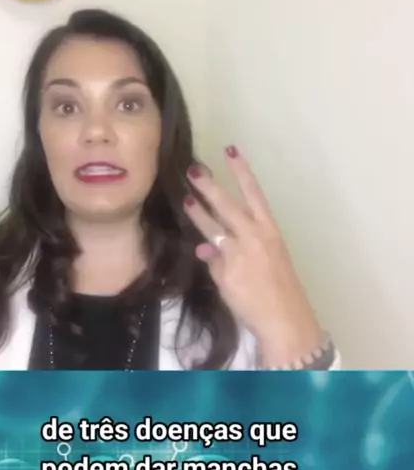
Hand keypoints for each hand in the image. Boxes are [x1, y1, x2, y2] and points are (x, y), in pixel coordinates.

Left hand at [184, 146, 323, 367]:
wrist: (284, 319)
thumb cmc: (279, 290)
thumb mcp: (265, 261)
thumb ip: (236, 249)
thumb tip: (205, 246)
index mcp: (270, 230)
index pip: (254, 193)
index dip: (242, 171)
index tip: (231, 150)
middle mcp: (255, 237)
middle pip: (228, 205)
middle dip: (209, 186)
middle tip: (194, 170)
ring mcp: (239, 253)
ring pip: (213, 228)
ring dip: (198, 212)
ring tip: (186, 198)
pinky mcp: (225, 272)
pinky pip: (211, 261)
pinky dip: (207, 259)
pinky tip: (202, 255)